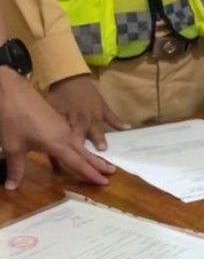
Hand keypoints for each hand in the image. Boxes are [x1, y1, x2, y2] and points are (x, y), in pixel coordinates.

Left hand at [0, 68, 115, 189]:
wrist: (16, 92)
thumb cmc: (15, 119)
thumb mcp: (13, 146)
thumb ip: (16, 168)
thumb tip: (11, 188)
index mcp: (58, 143)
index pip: (77, 162)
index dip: (90, 174)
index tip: (104, 182)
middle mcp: (66, 136)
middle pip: (85, 153)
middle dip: (98, 164)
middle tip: (113, 172)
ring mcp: (66, 126)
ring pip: (83, 144)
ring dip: (94, 155)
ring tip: (106, 162)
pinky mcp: (62, 120)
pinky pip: (79, 134)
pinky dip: (90, 140)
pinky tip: (108, 135)